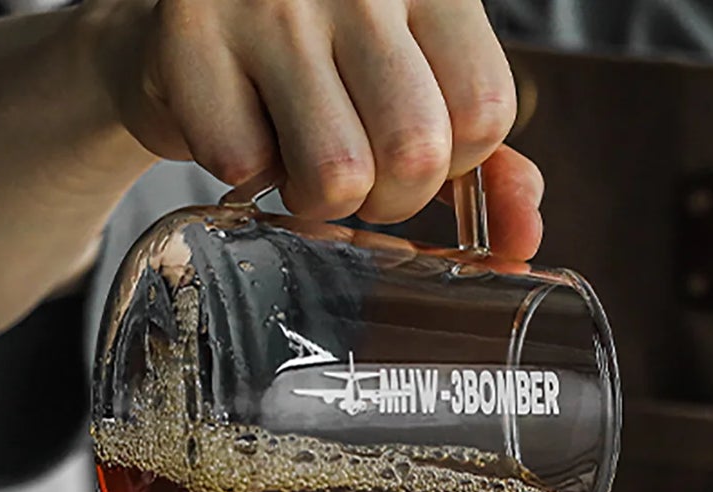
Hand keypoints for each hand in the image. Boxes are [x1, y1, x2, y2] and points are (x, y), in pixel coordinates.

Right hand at [81, 0, 542, 255]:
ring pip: (336, 172)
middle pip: (415, 151)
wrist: (188, 30)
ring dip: (318, 198)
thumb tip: (525, 239)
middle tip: (357, 168)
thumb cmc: (323, 66)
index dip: (452, 162)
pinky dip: (244, 172)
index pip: (484, 111)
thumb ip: (487, 167)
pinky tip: (242, 124)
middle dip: (389, 197)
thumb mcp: (421, 97)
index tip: (413, 145)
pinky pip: (246, 165)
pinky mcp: (190, 30)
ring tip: (301, 155)